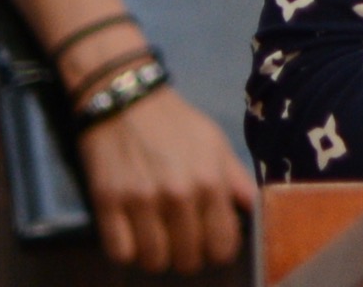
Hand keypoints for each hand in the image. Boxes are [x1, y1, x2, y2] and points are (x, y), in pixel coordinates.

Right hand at [73, 84, 257, 271]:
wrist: (127, 102)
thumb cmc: (177, 124)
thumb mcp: (216, 144)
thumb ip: (236, 181)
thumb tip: (255, 211)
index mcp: (210, 182)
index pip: (223, 245)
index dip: (220, 251)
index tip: (213, 245)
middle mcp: (177, 196)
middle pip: (187, 259)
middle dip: (189, 256)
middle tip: (184, 242)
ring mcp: (140, 202)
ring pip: (154, 261)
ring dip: (158, 256)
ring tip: (159, 240)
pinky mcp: (107, 204)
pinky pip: (120, 253)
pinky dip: (128, 252)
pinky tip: (134, 236)